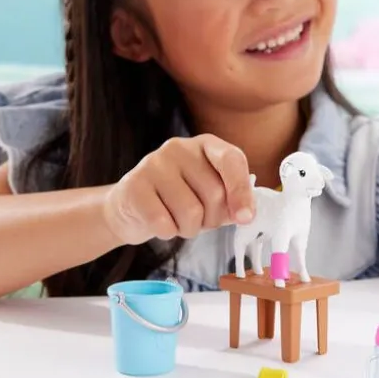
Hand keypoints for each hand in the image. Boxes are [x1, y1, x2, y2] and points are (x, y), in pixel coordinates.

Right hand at [103, 134, 255, 244]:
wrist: (131, 207)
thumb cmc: (179, 200)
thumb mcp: (211, 196)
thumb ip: (233, 200)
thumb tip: (247, 213)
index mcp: (205, 145)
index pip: (232, 159)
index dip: (241, 190)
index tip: (245, 218)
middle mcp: (179, 147)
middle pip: (214, 193)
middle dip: (212, 219)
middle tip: (199, 220)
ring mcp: (154, 163)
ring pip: (190, 212)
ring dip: (189, 229)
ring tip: (178, 221)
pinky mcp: (134, 185)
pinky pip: (163, 222)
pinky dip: (168, 232)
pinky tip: (160, 223)